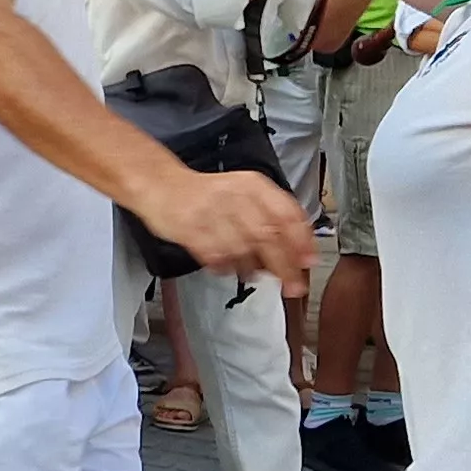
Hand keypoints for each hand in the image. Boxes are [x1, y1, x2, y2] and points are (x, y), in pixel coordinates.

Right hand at [131, 171, 313, 287]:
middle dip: (284, 266)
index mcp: (253, 185)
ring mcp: (210, 213)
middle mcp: (234, 196)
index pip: (286, 213)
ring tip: (253, 273)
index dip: (301, 241)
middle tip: (293, 285)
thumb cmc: (208, 196)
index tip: (309, 262)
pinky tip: (228, 266)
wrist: (161, 186)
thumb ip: (273, 218)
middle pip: (268, 236)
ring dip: (252, 268)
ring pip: (243, 250)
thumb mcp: (246, 195)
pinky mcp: (190, 229)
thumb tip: (300, 254)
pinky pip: (216, 257)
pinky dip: (226, 267)